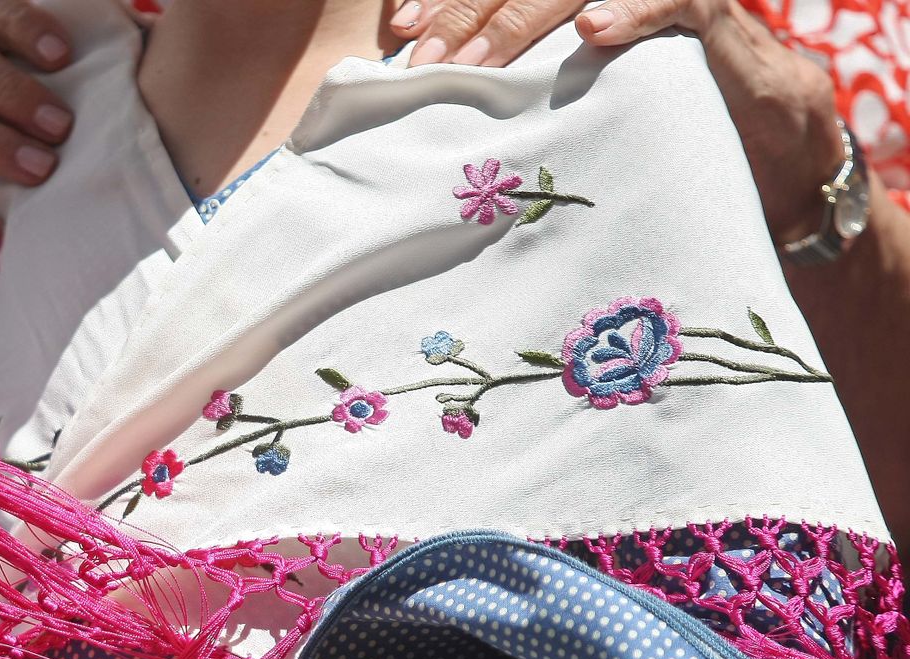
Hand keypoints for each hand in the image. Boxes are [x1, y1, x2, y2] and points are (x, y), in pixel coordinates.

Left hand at [390, 0, 841, 240]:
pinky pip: (674, 1)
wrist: (759, 141)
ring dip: (523, 20)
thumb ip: (522, 89)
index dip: (449, 2)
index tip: (401, 33)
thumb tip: (441, 106)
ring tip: (478, 64)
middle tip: (424, 63)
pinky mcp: (711, 14)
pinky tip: (593, 31)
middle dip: (468, 18)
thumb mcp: (573, 101)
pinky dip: (633, 11)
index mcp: (569, 3)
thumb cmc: (651, 117)